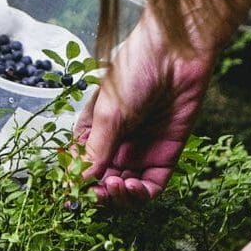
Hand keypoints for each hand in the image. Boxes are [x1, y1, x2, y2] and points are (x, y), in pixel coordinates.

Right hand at [74, 11, 215, 207]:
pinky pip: (151, 186)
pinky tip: (131, 187)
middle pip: (102, 183)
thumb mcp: (108, 112)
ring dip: (118, 197)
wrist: (177, 53)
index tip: (72, 196)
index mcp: (93, 130)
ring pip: (125, 190)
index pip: (80, 167)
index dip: (76, 184)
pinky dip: (140, 194)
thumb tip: (78, 183)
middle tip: (98, 192)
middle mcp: (115, 143)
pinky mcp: (165, 155)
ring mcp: (140, 150)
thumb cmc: (135, 71)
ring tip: (116, 186)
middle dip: (98, 193)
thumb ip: (96, 150)